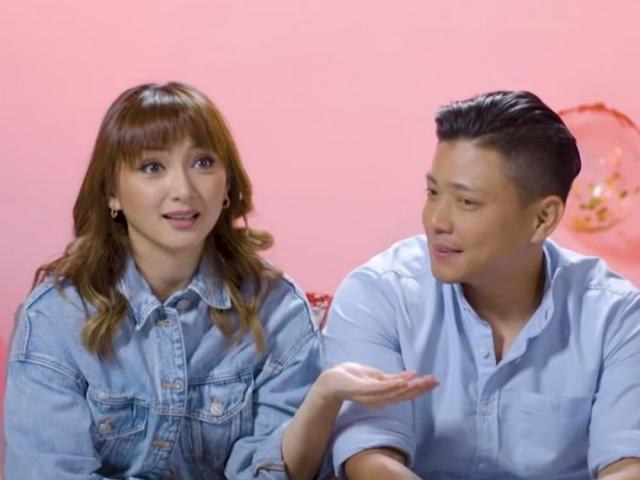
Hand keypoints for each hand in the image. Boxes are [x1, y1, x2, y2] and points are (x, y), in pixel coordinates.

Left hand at [315, 362, 438, 407]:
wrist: (331, 381)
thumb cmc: (352, 378)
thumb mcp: (375, 376)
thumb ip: (392, 378)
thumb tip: (412, 373)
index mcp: (384, 394)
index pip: (406, 391)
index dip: (420, 387)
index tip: (434, 381)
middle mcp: (380, 398)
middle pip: (404, 394)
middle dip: (420, 388)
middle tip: (435, 382)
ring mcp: (372, 396)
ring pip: (394, 392)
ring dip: (410, 387)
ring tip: (423, 381)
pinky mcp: (363, 390)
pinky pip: (380, 389)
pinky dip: (392, 386)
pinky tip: (403, 382)